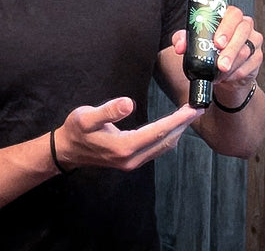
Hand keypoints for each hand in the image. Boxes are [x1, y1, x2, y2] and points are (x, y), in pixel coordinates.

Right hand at [53, 98, 203, 171]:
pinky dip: (167, 136)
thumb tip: (129, 103)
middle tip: (198, 108)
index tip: (192, 109)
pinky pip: (156, 149)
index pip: (158, 132)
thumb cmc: (75, 130)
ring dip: (177, 131)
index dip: (177, 120)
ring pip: (163, 147)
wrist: (67, 150)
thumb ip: (108, 110)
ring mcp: (131, 162)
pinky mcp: (130, 160)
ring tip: (188, 115)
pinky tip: (171, 127)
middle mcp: (131, 158)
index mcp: (123, 147)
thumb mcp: (86, 117)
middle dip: (183, 125)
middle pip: (165, 141)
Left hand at [172, 5, 262, 89]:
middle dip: (230, 50)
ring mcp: (253, 40)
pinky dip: (237, 73)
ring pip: (247, 50)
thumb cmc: (209, 50)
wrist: (222, 72)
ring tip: (219, 73)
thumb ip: (184, 40)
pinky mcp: (258, 56)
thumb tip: (179, 45)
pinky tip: (227, 76)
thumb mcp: (193, 43)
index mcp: (228, 16)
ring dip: (232, 64)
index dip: (226, 27)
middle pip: (242, 31)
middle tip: (220, 64)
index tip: (217, 42)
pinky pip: (250, 64)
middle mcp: (243, 25)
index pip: (232, 14)